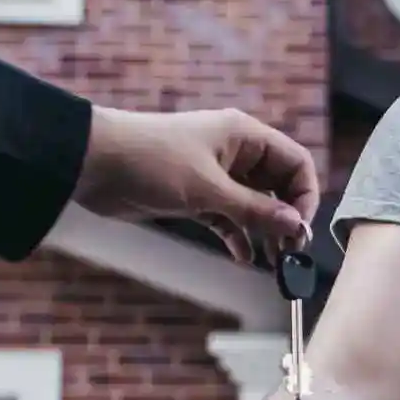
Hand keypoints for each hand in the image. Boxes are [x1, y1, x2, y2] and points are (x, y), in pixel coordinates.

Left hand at [74, 106, 319, 263]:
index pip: (295, 162)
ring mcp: (215, 175)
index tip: (301, 228)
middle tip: (291, 252)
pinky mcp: (194, 196)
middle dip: (287, 218)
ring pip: (254, 205)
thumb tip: (296, 225)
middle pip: (279, 186)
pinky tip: (244, 258)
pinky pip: (228, 218)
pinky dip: (238, 236)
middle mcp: (234, 153)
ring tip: (273, 262)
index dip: (305, 195)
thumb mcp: (208, 189)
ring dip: (265, 232)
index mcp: (244, 136)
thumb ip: (255, 209)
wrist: (93, 163)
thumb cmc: (150, 160)